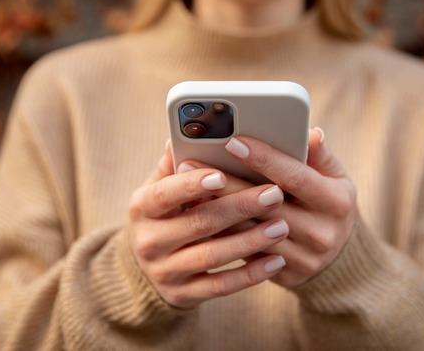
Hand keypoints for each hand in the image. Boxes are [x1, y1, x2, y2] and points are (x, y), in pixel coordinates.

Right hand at [127, 141, 289, 308]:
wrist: (151, 267)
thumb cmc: (167, 212)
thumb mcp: (162, 187)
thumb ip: (176, 162)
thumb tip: (189, 129)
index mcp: (142, 206)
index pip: (164, 193)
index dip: (191, 184)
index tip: (221, 175)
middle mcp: (148, 240)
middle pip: (197, 222)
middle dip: (238, 207)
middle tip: (274, 194)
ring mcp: (165, 271)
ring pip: (212, 256)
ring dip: (249, 241)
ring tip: (281, 226)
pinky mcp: (183, 295)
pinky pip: (220, 286)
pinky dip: (250, 274)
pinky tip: (276, 260)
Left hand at [180, 128, 357, 288]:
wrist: (340, 258)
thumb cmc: (329, 204)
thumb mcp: (335, 178)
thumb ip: (320, 156)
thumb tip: (310, 133)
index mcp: (337, 202)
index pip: (295, 176)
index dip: (264, 159)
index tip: (232, 142)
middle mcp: (323, 233)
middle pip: (265, 205)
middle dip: (226, 183)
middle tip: (190, 164)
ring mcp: (305, 259)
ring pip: (251, 232)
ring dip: (217, 210)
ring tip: (187, 190)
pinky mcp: (288, 276)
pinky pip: (248, 254)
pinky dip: (223, 234)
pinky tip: (200, 217)